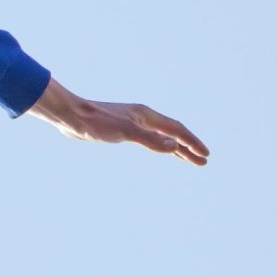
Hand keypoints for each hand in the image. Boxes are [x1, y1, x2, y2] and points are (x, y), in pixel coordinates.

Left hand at [29, 80, 209, 166]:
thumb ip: (150, 140)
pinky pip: (149, 139)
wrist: (71, 116)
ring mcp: (132, 123)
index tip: (205, 156)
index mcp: (146, 116)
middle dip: (188, 147)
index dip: (192, 143)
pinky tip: (159, 150)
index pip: (176, 130)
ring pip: (160, 136)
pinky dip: (159, 146)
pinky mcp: (122, 129)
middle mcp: (142, 117)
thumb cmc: (95, 123)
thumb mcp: (125, 132)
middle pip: (172, 133)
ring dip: (175, 147)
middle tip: (202, 161)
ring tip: (188, 158)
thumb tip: (174, 146)